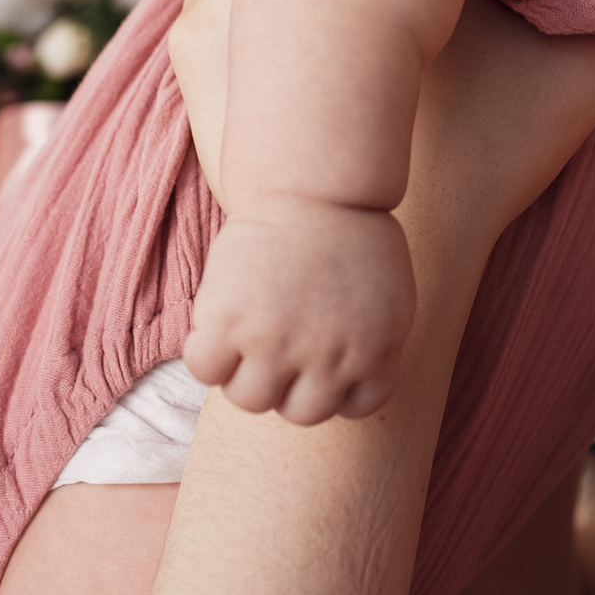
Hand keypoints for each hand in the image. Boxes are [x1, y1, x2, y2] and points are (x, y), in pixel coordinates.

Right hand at [183, 199, 417, 424]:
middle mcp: (328, 360)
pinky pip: (204, 369)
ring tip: (248, 330)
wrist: (315, 183)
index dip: (335, 383)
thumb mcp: (390, 298)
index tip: (323, 353)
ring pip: (249, 399)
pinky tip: (221, 318)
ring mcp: (276, 345)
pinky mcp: (228, 323)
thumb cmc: (350, 233)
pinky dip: (206, 350)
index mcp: (374, 353)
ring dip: (244, 371)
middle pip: (298, 412)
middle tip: (280, 341)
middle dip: (289, 382)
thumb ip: (374, 350)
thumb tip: (344, 392)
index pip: (353, 407)